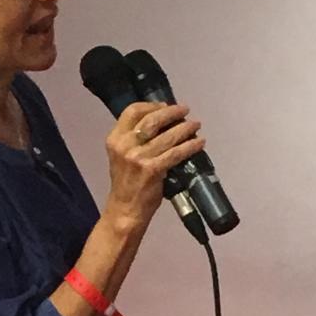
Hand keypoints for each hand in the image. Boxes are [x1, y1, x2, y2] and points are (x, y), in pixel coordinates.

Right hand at [103, 100, 205, 234]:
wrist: (125, 210)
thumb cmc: (126, 183)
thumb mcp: (122, 155)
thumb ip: (135, 139)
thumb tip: (163, 123)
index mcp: (115, 139)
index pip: (132, 111)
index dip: (152, 105)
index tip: (165, 105)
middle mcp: (125, 145)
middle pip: (152, 119)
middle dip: (172, 112)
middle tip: (185, 111)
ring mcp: (138, 157)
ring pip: (168, 135)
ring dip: (185, 128)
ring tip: (195, 125)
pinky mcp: (152, 169)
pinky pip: (176, 153)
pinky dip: (190, 146)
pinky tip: (199, 143)